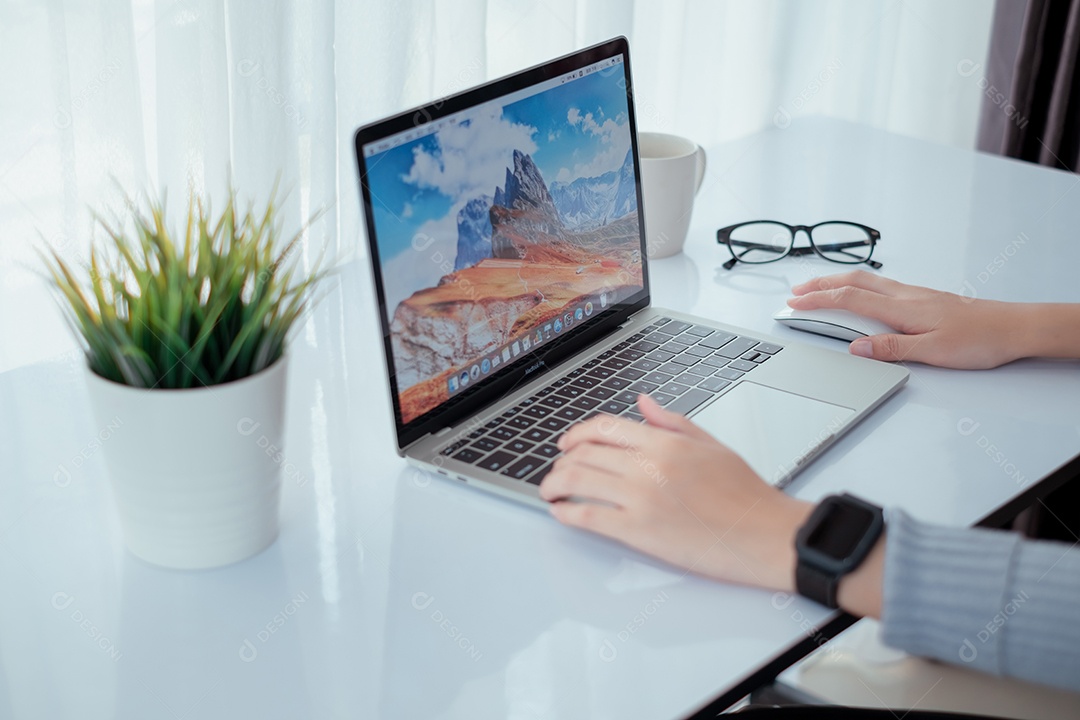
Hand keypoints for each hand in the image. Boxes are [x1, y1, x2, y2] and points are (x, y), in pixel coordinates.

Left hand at [539, 395, 812, 591]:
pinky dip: (566, 513)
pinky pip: (588, 518)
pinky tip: (561, 513)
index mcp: (665, 442)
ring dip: (553, 485)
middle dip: (560, 460)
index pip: (604, 427)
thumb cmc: (746, 495)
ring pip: (577, 481)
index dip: (576, 433)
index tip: (567, 443)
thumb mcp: (711, 445)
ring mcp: (641, 497)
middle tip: (555, 469)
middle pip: (584, 453)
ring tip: (548, 491)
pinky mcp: (640, 531)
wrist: (766, 534)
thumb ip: (672, 422)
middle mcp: (649, 465)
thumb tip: (643, 402)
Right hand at [788, 271, 1026, 368]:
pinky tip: (859, 293)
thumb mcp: (932, 351)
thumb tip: (857, 347)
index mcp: (901, 308)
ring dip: (837, 282)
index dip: (817, 300)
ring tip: (818, 289)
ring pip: (866, 281)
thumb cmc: (979, 339)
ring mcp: (914, 294)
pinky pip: (880, 285)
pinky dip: (858, 285)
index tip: (794, 303)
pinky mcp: (923, 298)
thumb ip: (892, 348)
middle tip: (795, 292)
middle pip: (852, 282)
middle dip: (820, 285)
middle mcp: (905, 296)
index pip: (849, 300)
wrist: (1013, 327)